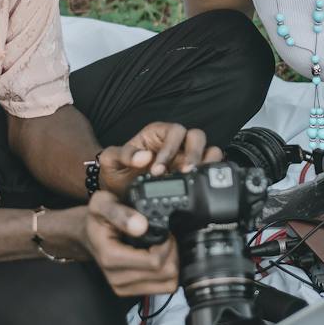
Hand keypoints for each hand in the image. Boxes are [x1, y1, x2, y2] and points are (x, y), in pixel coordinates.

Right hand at [82, 192, 177, 296]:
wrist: (87, 234)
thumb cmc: (96, 219)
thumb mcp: (103, 204)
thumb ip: (121, 213)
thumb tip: (141, 226)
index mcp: (111, 258)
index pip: (155, 262)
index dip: (167, 245)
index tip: (164, 232)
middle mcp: (116, 278)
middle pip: (165, 274)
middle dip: (172, 253)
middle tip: (165, 237)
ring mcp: (123, 287)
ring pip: (167, 283)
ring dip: (171, 263)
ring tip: (161, 247)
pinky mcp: (129, 291)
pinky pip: (162, 288)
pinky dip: (167, 273)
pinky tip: (159, 258)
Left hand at [95, 121, 221, 197]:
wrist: (119, 193)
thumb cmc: (117, 171)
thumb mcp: (113, 161)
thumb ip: (124, 155)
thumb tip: (144, 157)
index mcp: (158, 134)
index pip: (174, 131)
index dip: (169, 149)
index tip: (157, 170)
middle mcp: (177, 144)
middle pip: (197, 137)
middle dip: (193, 155)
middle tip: (183, 173)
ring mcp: (188, 159)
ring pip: (210, 151)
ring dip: (205, 165)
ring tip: (195, 182)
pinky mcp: (194, 176)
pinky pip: (210, 172)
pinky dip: (209, 178)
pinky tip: (199, 189)